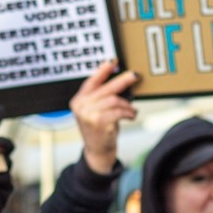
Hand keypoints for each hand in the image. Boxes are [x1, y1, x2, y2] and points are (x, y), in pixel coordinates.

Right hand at [70, 59, 139, 174]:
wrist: (97, 151)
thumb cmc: (99, 129)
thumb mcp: (95, 111)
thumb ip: (101, 97)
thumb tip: (121, 80)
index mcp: (78, 101)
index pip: (92, 81)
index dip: (103, 70)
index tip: (113, 61)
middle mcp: (81, 106)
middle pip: (106, 88)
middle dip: (123, 81)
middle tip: (134, 76)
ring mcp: (88, 115)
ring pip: (115, 100)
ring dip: (127, 105)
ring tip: (131, 110)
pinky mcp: (99, 122)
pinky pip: (119, 111)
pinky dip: (129, 112)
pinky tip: (131, 115)